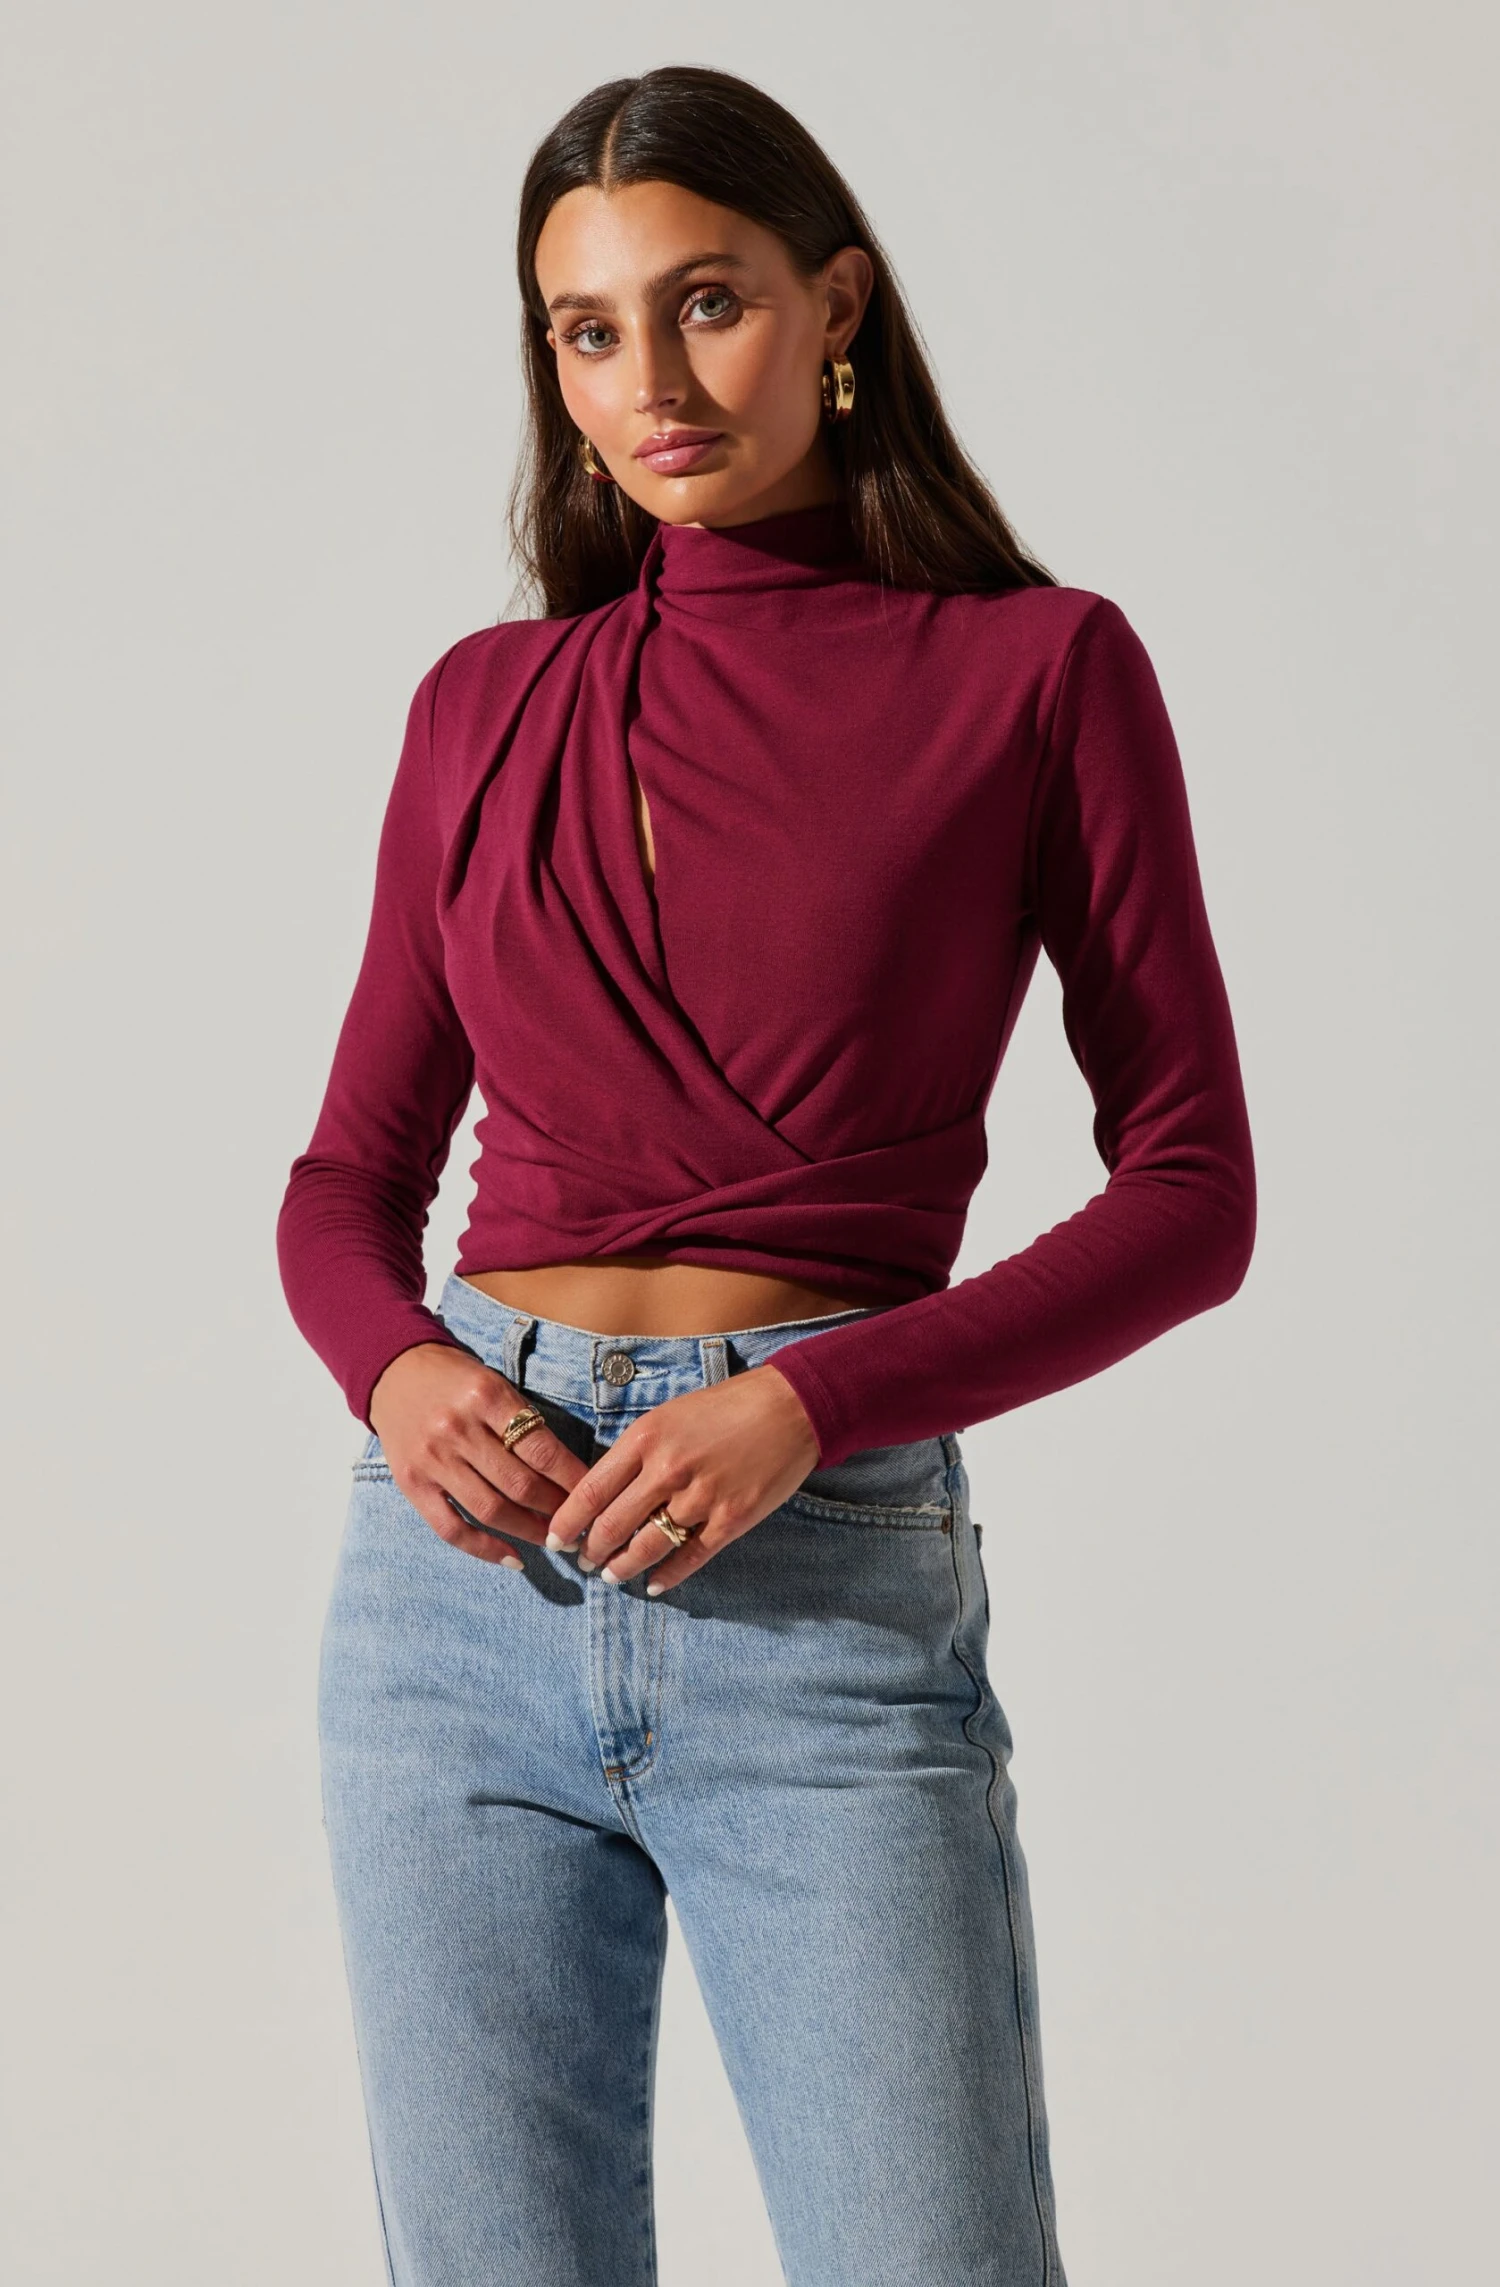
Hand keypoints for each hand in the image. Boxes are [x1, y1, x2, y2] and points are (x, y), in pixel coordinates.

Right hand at [368, 1342, 589, 1567]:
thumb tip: (569, 1473)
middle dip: (556, 1509)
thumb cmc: (457, 1380)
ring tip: (554, 1539)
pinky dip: (484, 1549)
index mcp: (486, 1397)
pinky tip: (514, 1559)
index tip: (594, 1495)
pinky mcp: (412, 1484)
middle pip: (519, 1484)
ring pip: (490, 1509)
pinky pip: (451, 1528)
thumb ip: (525, 1423)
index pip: (541, 1450)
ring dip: (529, 1531)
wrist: (395, 1372)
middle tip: (579, 1523)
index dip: (572, 1479)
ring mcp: (432, 1459)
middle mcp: (457, 1428)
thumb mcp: (495, 1385)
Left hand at [541, 1361, 819, 1593]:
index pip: (592, 1490)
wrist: (790, 1407)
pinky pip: (689, 1557)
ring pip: (648, 1546)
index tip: (556, 1539)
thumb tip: (605, 1492)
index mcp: (646, 1438)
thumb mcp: (669, 1415)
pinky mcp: (731, 1519)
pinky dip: (668, 1576)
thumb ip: (637, 1452)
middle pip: (614, 1525)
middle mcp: (668, 1469)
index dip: (569, 1521)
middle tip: (584, 1561)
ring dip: (623, 1567)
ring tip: (612, 1575)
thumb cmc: (726, 1406)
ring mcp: (701, 1497)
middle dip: (593, 1550)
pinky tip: (654, 1585)